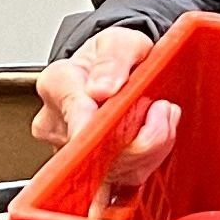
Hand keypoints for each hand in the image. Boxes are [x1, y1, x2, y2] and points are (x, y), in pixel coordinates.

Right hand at [33, 26, 174, 164]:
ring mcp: (74, 151)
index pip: (72, 109)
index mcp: (58, 84)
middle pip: (93, 148)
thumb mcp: (120, 41)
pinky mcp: (95, 171)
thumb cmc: (115, 58)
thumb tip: (101, 88)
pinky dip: (150, 160)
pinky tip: (156, 138)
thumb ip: (113, 60)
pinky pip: (126, 177)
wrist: (122, 73)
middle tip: (161, 109)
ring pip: (114, 168)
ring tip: (160, 116)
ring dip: (149, 148)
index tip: (120, 121)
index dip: (96, 123)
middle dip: (138, 136)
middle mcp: (57, 123)